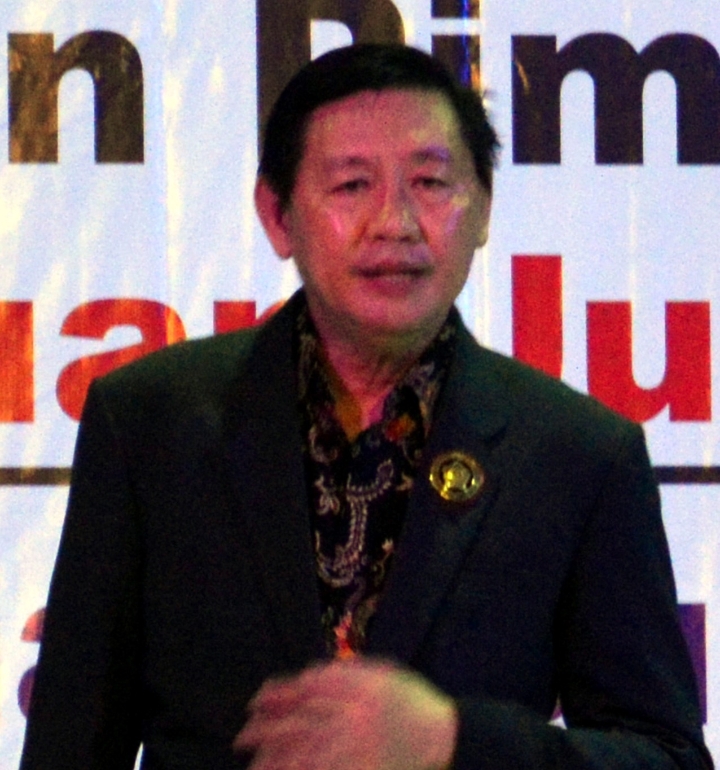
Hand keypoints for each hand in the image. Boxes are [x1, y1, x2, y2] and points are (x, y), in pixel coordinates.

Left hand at [234, 658, 457, 769]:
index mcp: (353, 686)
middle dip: (265, 730)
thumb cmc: (409, 702)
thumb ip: (345, 671)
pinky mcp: (358, 768)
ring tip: (254, 765)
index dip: (275, 696)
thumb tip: (306, 676)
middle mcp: (350, 714)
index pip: (303, 690)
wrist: (443, 736)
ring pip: (303, 753)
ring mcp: (353, 746)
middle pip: (298, 722)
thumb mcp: (379, 673)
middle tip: (242, 737)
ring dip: (274, 759)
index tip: (255, 702)